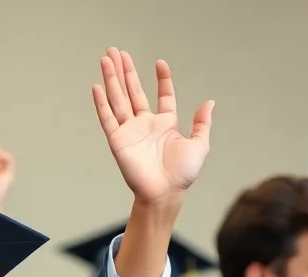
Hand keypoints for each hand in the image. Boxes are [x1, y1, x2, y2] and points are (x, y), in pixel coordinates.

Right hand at [92, 48, 213, 205]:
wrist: (164, 192)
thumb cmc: (182, 174)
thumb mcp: (199, 145)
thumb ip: (202, 123)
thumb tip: (209, 102)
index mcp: (165, 124)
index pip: (162, 95)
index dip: (162, 79)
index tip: (160, 63)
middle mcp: (145, 124)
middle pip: (133, 91)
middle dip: (125, 71)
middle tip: (116, 52)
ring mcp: (129, 131)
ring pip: (118, 98)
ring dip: (112, 78)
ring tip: (106, 58)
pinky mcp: (117, 140)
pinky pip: (107, 118)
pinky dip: (101, 102)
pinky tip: (98, 86)